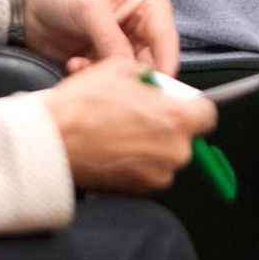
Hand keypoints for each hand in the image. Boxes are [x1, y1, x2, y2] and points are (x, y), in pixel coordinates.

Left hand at [22, 0, 180, 74]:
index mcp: (148, 9)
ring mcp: (120, 50)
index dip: (166, 64)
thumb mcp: (89, 7)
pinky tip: (74, 66)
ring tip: (82, 66)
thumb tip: (128, 69)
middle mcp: (140, 31)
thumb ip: (111, 39)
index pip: (166, 40)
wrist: (25, 0)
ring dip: (109, 78)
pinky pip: (107, 82)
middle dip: (135, 77)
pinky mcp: (101, 64)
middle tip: (116, 84)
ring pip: (129, 76)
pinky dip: (93, 79)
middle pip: (152, 64)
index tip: (157, 86)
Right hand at [39, 57, 215, 193]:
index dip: (191, 106)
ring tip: (119, 131)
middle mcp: (175, 152)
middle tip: (138, 114)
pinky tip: (112, 148)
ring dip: (150, 145)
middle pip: (185, 137)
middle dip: (166, 126)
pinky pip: (146, 172)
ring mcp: (158, 176)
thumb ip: (150, 77)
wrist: (51, 142)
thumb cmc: (83, 105)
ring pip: (164, 156)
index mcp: (179, 119)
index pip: (207, 114)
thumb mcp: (121, 68)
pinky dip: (135, 162)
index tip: (176, 103)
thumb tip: (155, 84)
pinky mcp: (138, 192)